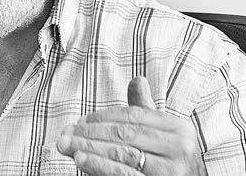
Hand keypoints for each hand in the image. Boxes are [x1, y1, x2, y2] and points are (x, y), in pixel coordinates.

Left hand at [57, 76, 205, 174]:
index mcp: (180, 129)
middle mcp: (180, 148)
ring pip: (122, 153)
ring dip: (89, 147)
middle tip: (65, 133)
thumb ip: (146, 111)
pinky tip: (81, 159)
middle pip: (125, 133)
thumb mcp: (163, 136)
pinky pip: (124, 174)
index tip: (79, 121)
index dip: (103, 116)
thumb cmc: (172, 165)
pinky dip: (99, 165)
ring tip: (67, 144)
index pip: (133, 115)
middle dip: (90, 132)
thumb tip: (137, 80)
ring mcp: (172, 171)